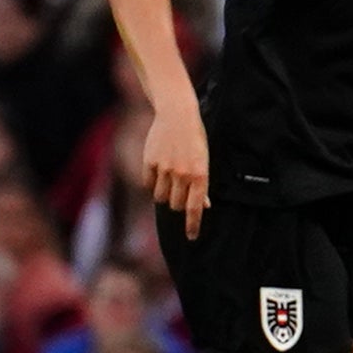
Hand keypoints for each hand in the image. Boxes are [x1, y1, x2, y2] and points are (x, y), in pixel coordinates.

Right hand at [141, 110, 210, 229]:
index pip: (195, 207)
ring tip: (169, 179)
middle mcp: (182, 174)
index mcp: (200, 175)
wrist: (178, 115)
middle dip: (177, 203)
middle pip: (175, 205)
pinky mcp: (149, 163)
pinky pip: (147, 184)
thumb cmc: (195, 139)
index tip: (192, 238)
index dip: (193, 225)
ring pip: (160, 197)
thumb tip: (205, 206)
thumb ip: (202, 184)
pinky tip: (158, 170)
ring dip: (164, 194)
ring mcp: (164, 169)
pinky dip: (152, 183)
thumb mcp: (205, 160)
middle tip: (179, 191)